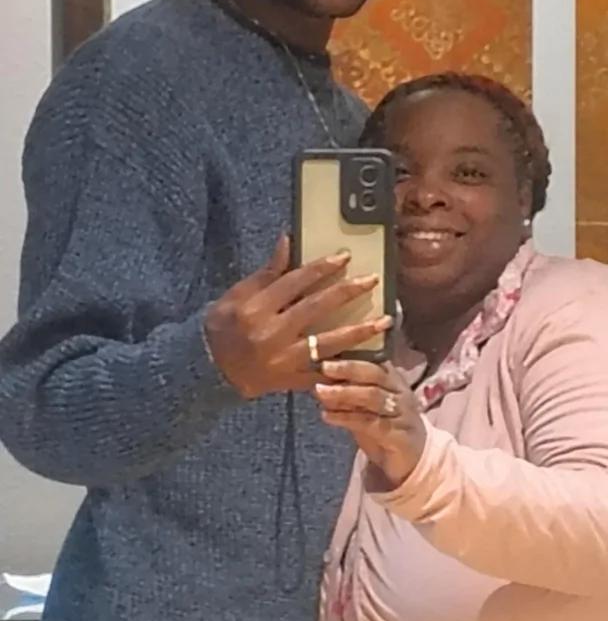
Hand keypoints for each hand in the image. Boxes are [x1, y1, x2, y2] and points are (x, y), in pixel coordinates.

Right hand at [204, 235, 390, 398]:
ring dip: (359, 331)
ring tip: (386, 321)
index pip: (295, 282)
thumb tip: (288, 240)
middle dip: (347, 293)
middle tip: (372, 280)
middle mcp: (271, 333)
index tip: (346, 256)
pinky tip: (369, 358)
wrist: (208, 370)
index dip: (322, 268)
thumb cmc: (223, 326)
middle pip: (316, 308)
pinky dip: (345, 367)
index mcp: (256, 308)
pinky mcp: (290, 380)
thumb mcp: (237, 295)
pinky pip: (322, 373)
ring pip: (327, 343)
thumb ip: (267, 272)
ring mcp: (282, 360)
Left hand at [313, 360, 426, 488]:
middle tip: (324, 366)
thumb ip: (349, 395)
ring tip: (320, 391)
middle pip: (375, 374)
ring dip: (344, 392)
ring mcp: (402, 413)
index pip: (375, 361)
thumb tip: (318, 381)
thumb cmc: (387, 429)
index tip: (327, 353)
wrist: (414, 461)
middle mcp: (401, 393)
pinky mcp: (399, 435)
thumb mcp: (367, 408)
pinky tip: (327, 416)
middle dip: (349, 368)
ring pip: (373, 396)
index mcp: (395, 381)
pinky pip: (370, 423)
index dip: (351, 356)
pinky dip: (346, 418)